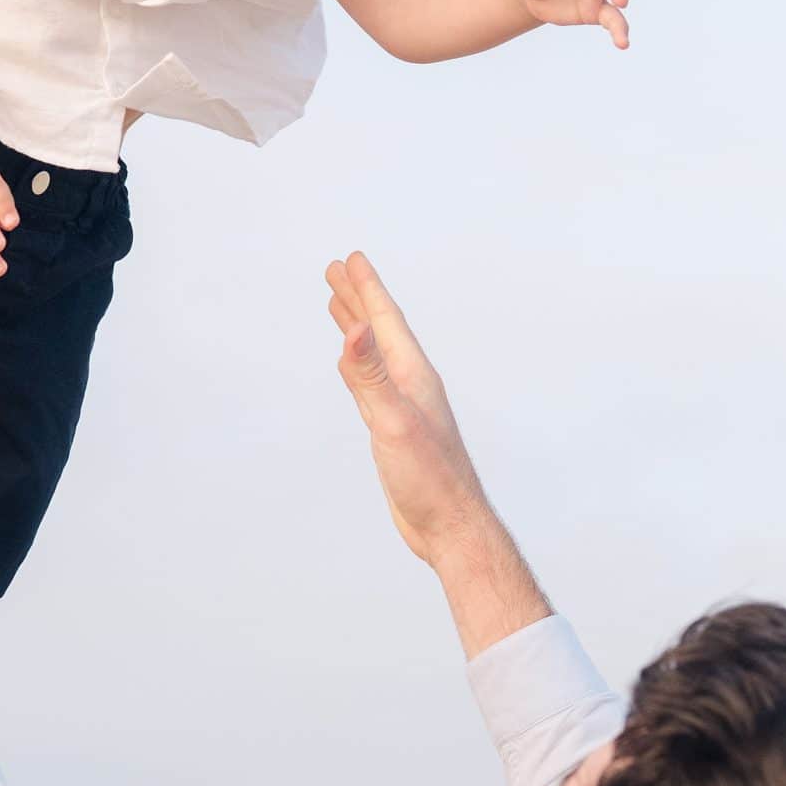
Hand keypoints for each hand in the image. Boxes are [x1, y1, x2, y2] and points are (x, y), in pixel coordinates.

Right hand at [325, 251, 489, 564]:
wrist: (449, 526)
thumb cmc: (429, 478)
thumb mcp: (394, 422)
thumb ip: (372, 377)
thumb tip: (355, 330)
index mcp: (413, 376)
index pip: (386, 321)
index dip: (367, 288)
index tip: (349, 259)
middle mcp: (409, 384)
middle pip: (379, 330)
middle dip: (358, 298)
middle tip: (336, 269)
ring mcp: (402, 407)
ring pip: (373, 356)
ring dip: (357, 328)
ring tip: (340, 305)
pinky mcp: (393, 430)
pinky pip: (370, 385)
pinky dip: (357, 367)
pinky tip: (352, 364)